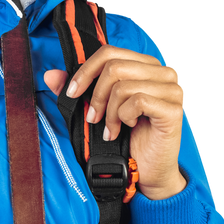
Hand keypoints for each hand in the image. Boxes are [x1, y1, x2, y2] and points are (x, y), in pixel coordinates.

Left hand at [44, 48, 186, 198]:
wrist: (147, 171)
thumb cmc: (126, 138)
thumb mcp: (97, 110)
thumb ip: (78, 91)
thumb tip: (50, 75)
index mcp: (145, 66)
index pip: (110, 52)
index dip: (86, 70)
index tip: (72, 93)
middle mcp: (162, 72)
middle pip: (114, 66)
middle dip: (96, 96)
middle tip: (93, 119)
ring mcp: (172, 89)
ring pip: (124, 86)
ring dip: (110, 113)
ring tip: (111, 129)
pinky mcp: (173, 108)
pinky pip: (138, 101)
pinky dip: (124, 117)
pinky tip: (127, 128)